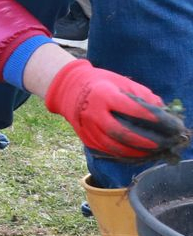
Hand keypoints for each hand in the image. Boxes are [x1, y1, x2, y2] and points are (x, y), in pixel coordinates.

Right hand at [44, 58, 187, 158]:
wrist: (68, 88)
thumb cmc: (99, 82)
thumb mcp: (119, 81)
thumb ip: (140, 94)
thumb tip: (161, 109)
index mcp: (103, 95)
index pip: (131, 109)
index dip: (150, 117)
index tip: (166, 122)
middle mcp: (93, 112)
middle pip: (121, 132)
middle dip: (143, 141)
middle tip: (160, 144)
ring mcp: (87, 127)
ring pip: (112, 146)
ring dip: (134, 152)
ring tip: (150, 153)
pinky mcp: (84, 137)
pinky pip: (105, 150)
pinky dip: (122, 155)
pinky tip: (135, 154)